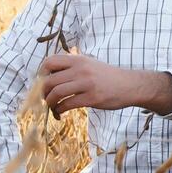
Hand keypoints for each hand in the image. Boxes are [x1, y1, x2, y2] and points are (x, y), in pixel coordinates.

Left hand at [39, 53, 171, 117]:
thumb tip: (50, 75)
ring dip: (49, 103)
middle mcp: (81, 69)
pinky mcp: (92, 98)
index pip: (50, 62)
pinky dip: (59, 110)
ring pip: (56, 93)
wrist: (130, 85)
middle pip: (49, 80)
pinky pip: (67, 104)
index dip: (41, 73)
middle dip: (43, 92)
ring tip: (52, 107)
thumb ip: (73, 67)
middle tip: (46, 98)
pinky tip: (60, 113)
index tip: (43, 83)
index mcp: (79, 60)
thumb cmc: (108, 76)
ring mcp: (86, 84)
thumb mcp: (90, 64)